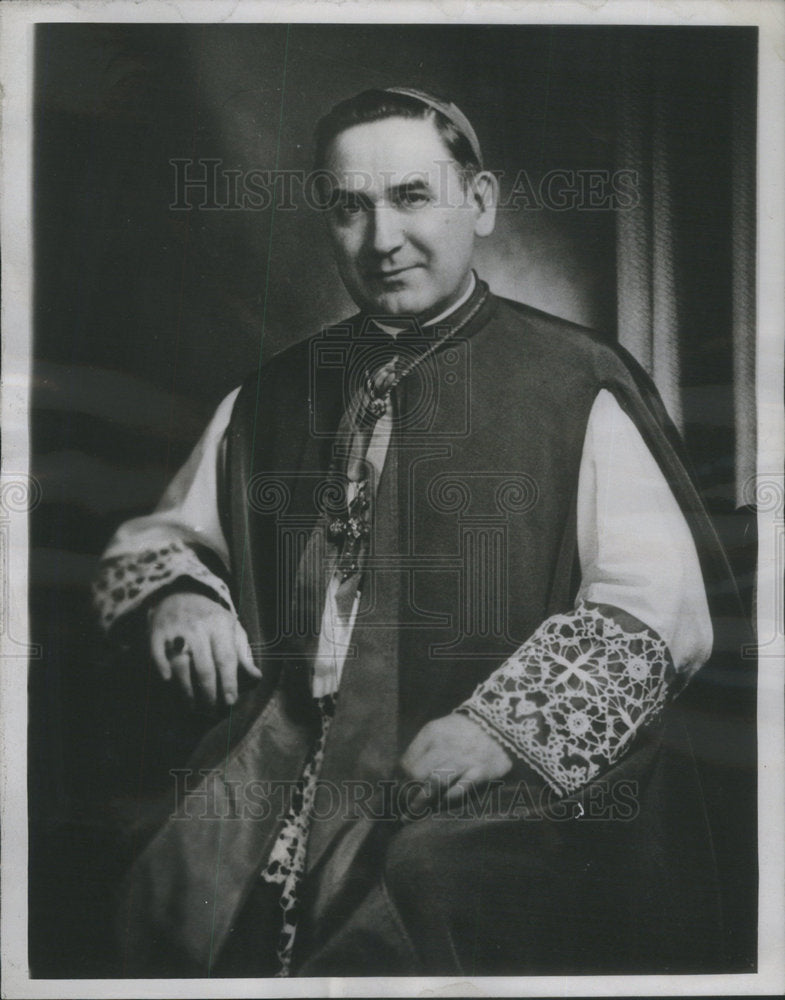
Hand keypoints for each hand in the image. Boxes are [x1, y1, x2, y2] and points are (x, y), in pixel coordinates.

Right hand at [148, 592, 260, 707]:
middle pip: (204, 667)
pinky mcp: (156, 633)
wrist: (179, 593)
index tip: (230, 701)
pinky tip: (167, 682)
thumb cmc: (211, 618)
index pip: (226, 657)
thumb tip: (256, 678)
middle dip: (209, 693)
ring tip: (193, 707)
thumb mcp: (232, 629)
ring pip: (181, 666)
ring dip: (186, 690)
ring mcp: (175, 630)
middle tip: (211, 710)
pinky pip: (156, 654)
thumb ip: (243, 653)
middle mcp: (198, 627)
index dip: (229, 681)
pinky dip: (161, 668)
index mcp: (220, 625)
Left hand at [398, 713, 512, 811]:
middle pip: (416, 774)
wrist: (501, 725)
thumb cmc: (463, 731)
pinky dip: (447, 799)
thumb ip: (422, 748)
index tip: (393, 793)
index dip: (397, 781)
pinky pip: (459, 789)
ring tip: (411, 814)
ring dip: (420, 802)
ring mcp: (463, 759)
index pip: (406, 762)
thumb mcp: (439, 730)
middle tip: (400, 807)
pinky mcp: (480, 771)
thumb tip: (401, 773)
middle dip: (405, 794)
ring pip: (434, 783)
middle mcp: (444, 746)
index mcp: (431, 734)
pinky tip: (440, 805)